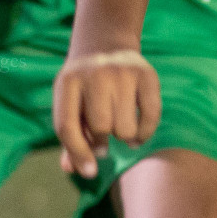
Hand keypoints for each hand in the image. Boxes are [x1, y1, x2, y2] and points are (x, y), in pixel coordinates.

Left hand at [53, 49, 159, 178]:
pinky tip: (137, 134)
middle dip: (102, 140)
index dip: (77, 153)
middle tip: (104, 136)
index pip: (66, 126)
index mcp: (67, 82)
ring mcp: (122, 72)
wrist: (104, 45)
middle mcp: (95, 74)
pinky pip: (150, 118)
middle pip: (101, 128)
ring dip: (123, 137)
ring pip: (125, 128)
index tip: (90, 172)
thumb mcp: (69, 103)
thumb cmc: (83, 86)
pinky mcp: (147, 74)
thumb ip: (70, 136)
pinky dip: (144, 134)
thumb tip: (73, 170)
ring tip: (119, 128)